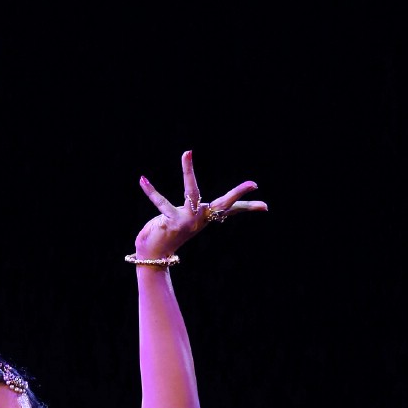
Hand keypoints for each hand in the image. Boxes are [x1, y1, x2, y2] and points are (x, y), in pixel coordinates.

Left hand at [135, 151, 266, 261]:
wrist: (154, 254)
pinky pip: (160, 202)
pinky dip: (151, 191)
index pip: (230, 210)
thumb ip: (193, 212)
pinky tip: (143, 179)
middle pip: (223, 204)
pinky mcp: (172, 222)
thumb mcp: (186, 219)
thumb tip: (205, 209)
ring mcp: (188, 220)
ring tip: (187, 153)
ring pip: (191, 192)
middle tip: (253, 184)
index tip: (265, 206)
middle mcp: (200, 219)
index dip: (247, 206)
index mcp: (205, 217)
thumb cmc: (170, 232)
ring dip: (188, 172)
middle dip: (238, 194)